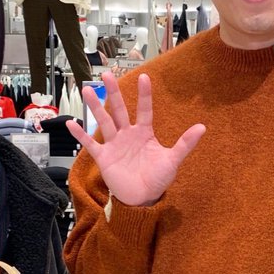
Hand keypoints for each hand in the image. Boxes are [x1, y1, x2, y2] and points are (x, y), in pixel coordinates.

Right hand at [66, 70, 205, 206]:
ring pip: (103, 121)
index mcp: (144, 133)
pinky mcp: (104, 157)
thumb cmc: (157, 179)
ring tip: (86, 90)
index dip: (144, 94)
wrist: (142, 198)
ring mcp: (114, 144)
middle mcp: (127, 135)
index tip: (144, 77)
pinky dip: (80, 135)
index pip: (144, 110)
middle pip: (119, 109)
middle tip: (107, 75)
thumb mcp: (172, 160)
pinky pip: (90, 144)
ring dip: (95, 107)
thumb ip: (185, 143)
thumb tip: (202, 127)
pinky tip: (72, 123)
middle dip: (113, 92)